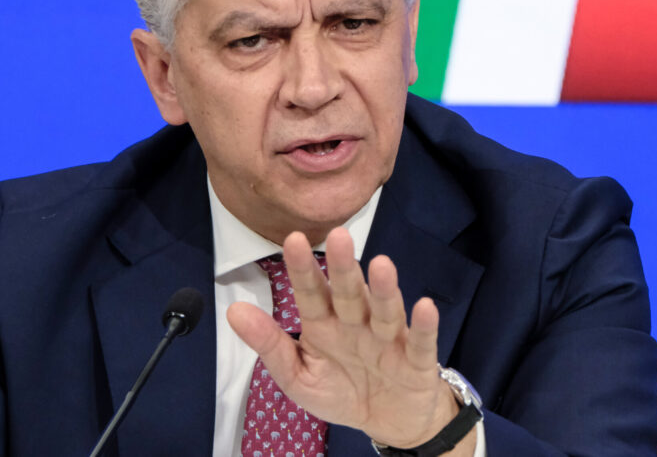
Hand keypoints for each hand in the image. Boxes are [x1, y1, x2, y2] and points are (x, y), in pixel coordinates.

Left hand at [226, 227, 474, 451]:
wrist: (389, 421)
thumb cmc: (341, 390)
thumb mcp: (297, 376)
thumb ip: (269, 344)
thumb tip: (232, 311)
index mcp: (324, 324)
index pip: (310, 293)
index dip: (302, 269)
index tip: (293, 240)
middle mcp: (356, 323)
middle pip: (349, 293)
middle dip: (343, 267)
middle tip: (339, 236)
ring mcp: (388, 339)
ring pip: (385, 311)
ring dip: (384, 289)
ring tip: (381, 264)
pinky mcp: (417, 360)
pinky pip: (421, 342)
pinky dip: (424, 326)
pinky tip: (424, 306)